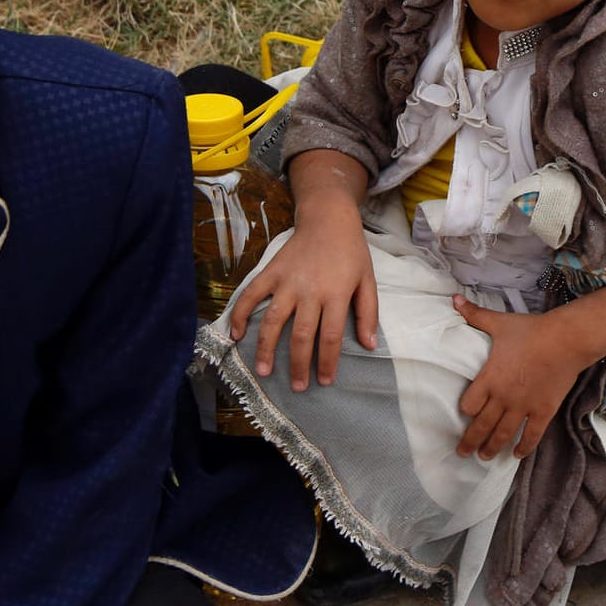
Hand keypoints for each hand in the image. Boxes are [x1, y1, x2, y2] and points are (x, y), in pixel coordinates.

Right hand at [227, 206, 377, 390]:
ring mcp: (287, 282)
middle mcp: (309, 291)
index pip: (330, 337)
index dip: (326, 362)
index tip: (323, 381)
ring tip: (262, 371)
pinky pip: (251, 295)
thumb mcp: (368, 280)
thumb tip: (369, 345)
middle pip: (301, 336)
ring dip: (265, 348)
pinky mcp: (271, 272)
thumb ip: (368, 313)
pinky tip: (236, 334)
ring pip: (273, 321)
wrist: (328, 218)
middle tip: (297, 387)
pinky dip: (240, 313)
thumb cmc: (351, 252)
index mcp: (336, 294)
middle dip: (298, 365)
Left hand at [452, 295, 590, 460]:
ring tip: (484, 457)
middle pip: (482, 426)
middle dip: (470, 442)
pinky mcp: (543, 411)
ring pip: (503, 434)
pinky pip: (531, 435)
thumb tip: (454, 299)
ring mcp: (523, 407)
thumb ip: (475, 315)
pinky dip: (523, 447)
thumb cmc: (530, 331)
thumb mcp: (499, 323)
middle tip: (462, 453)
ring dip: (492, 448)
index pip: (469, 405)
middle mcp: (503, 397)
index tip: (464, 415)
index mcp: (490, 378)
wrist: (565, 340)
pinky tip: (516, 455)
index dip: (465, 411)